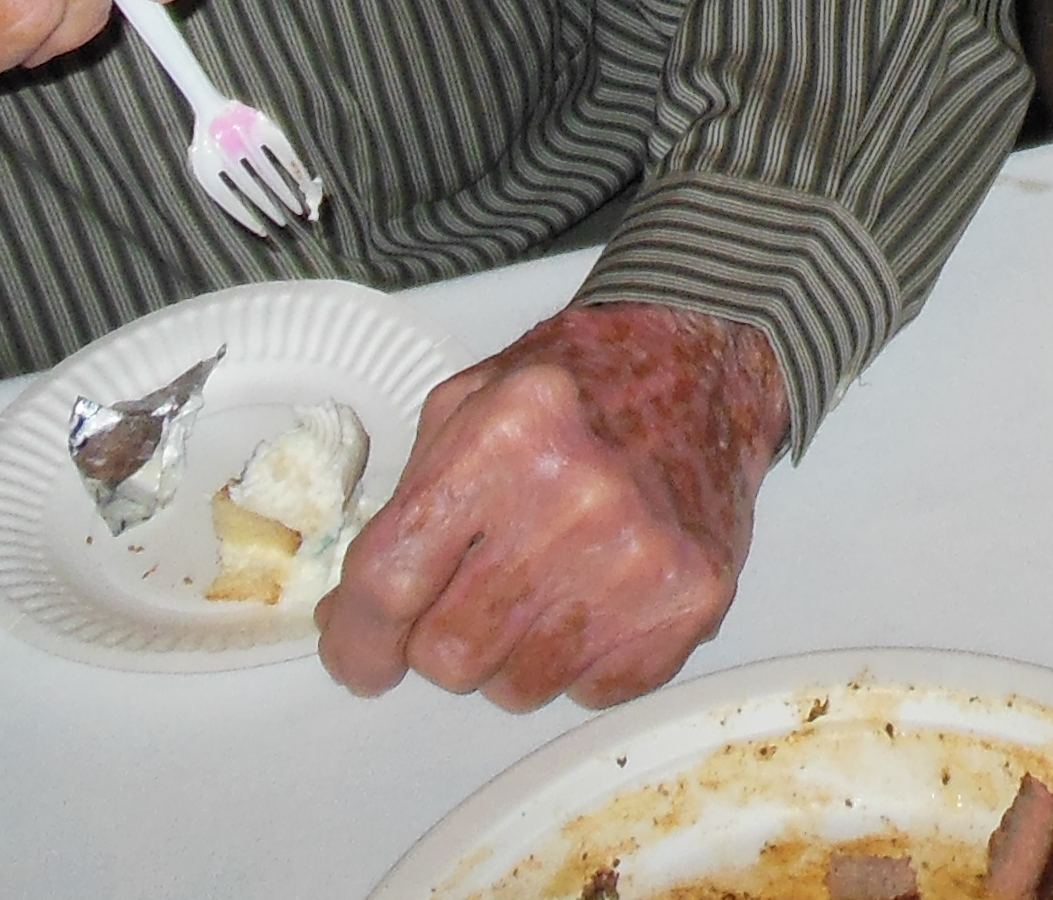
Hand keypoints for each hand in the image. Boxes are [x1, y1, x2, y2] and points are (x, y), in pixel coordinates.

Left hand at [319, 303, 787, 708]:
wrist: (700, 360)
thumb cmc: (576, 381)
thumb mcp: (469, 403)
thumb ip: (406, 508)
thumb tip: (352, 619)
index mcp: (504, 438)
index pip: (390, 582)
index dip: (355, 639)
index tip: (357, 657)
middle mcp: (576, 501)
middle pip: (448, 652)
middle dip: (438, 639)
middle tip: (470, 593)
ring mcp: (641, 559)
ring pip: (517, 687)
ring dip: (510, 654)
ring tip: (542, 582)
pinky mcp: (691, 601)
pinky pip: (591, 692)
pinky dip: (578, 661)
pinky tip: (593, 594)